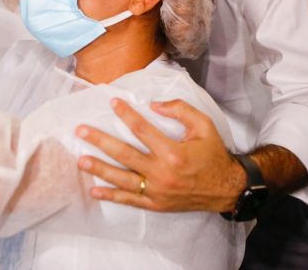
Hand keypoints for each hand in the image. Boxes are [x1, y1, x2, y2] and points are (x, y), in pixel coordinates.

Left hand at [76, 98, 244, 212]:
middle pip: (125, 154)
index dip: (126, 115)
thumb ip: (180, 110)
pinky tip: (95, 190)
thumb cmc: (214, 154)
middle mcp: (162, 173)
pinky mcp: (156, 204)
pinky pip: (130, 200)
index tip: (112, 102)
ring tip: (81, 160)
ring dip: (100, 169)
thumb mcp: (204, 125)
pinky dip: (112, 196)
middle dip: (101, 142)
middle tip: (81, 131)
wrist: (227, 188)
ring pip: (122, 179)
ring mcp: (158, 191)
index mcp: (173, 153)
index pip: (142, 130)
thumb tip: (154, 105)